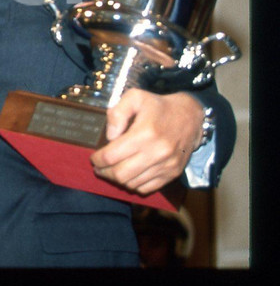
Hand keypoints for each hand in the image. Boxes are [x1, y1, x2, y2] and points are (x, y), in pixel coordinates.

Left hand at [90, 89, 204, 194]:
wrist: (190, 116)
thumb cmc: (158, 106)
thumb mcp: (135, 97)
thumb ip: (117, 113)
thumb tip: (110, 136)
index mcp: (145, 133)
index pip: (112, 156)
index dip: (98, 159)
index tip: (94, 158)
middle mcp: (157, 152)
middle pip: (120, 174)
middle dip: (104, 172)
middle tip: (98, 167)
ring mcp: (166, 165)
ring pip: (132, 184)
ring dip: (117, 180)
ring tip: (110, 171)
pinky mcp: (173, 173)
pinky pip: (147, 188)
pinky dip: (133, 185)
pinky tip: (128, 175)